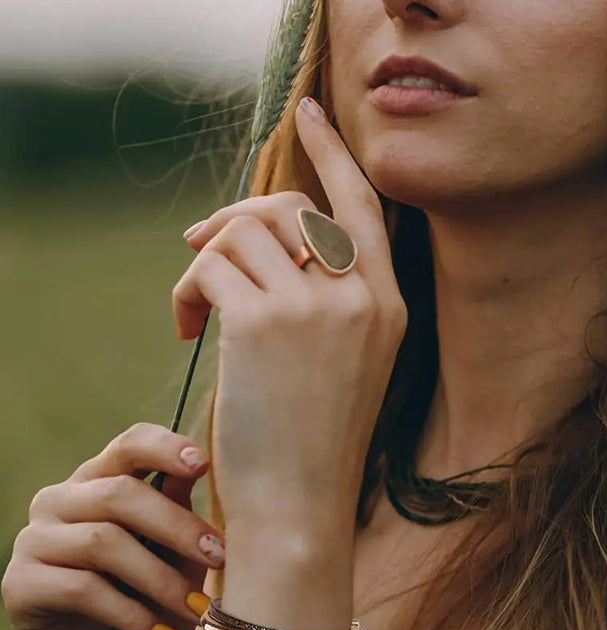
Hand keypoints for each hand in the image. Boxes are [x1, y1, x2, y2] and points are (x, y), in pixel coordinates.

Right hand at [1, 423, 224, 629]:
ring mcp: (33, 541)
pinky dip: (132, 614)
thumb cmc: (155, 609)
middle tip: (219, 558)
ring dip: (160, 579)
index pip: (129, 445)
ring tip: (196, 610)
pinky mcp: (18, 586)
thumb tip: (193, 468)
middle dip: (177, 526)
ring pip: (104, 541)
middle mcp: (60, 501)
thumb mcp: (176, 559)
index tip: (204, 464)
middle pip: (120, 493)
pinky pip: (82, 589)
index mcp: (100, 482)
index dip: (165, 448)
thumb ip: (178, 513)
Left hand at [173, 97, 407, 550]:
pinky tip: (188, 331)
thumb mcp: (342, 364)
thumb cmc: (314, 444)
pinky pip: (211, 264)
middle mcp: (362, 298)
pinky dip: (188, 290)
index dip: (333, 155)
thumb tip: (258, 237)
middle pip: (290, 208)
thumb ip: (322, 298)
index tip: (308, 113)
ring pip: (245, 232)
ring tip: (196, 312)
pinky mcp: (264, 324)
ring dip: (207, 260)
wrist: (301, 509)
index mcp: (389, 306)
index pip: (365, 206)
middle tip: (201, 247)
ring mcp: (318, 308)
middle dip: (238, 217)